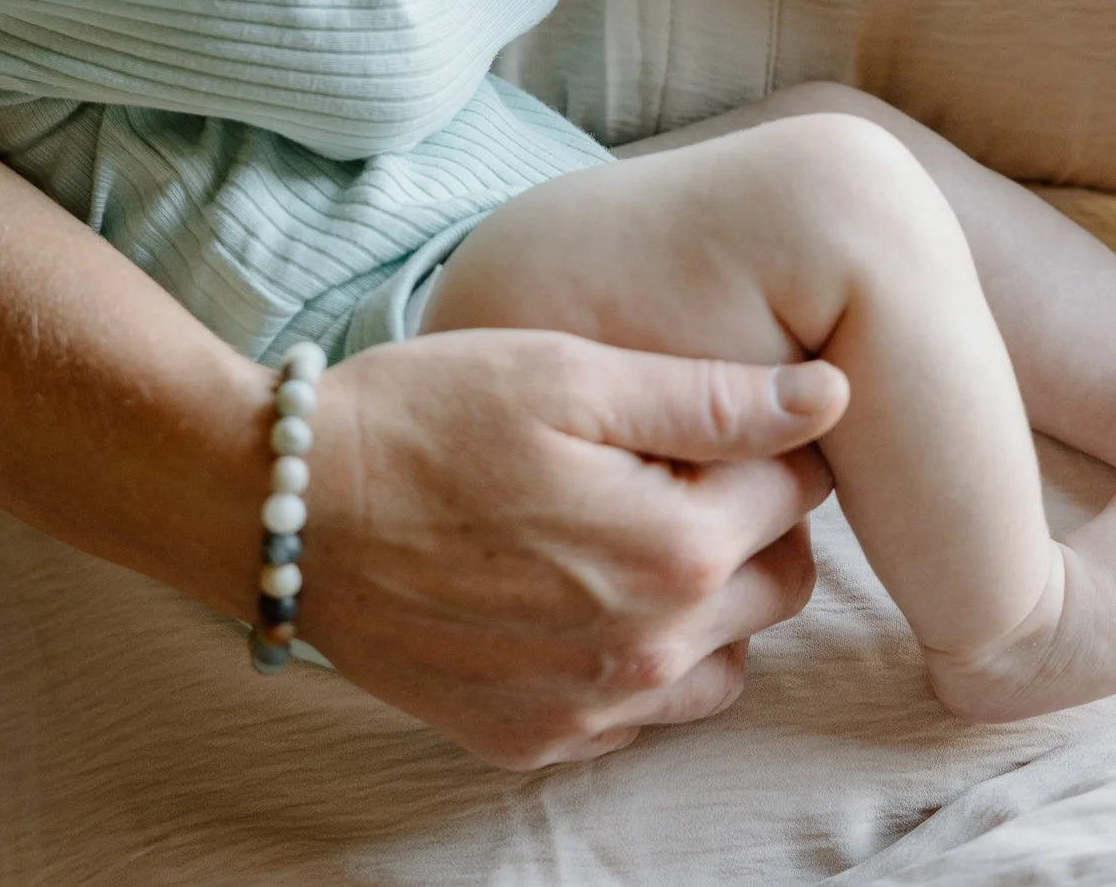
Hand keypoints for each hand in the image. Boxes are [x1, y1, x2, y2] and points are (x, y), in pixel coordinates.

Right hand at [304, 329, 846, 767]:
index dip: (755, 436)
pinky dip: (630, 659)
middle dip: (740, 519)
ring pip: (723, 660)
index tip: (692, 415)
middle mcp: (650, 649)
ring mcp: (591, 710)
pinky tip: (567, 595)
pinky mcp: (535, 740)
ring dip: (698, 600)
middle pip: (777, 580)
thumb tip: (831, 394)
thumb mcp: (565, 375)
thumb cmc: (421, 417)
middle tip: (653, 468)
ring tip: (613, 532)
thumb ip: (710, 396)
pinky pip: (639, 713)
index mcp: (674, 545)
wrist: (284, 511)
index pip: (797, 488)